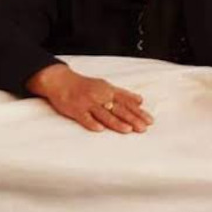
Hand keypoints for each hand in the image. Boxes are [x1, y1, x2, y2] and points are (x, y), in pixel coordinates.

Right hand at [26, 64, 153, 133]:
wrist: (61, 81)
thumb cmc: (85, 85)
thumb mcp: (106, 86)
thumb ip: (123, 94)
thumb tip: (140, 100)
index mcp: (108, 91)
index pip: (127, 102)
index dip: (138, 112)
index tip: (149, 120)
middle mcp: (100, 96)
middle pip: (118, 109)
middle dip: (131, 119)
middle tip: (143, 128)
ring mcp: (88, 103)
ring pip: (103, 114)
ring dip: (116, 122)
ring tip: (127, 130)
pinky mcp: (75, 109)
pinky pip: (84, 117)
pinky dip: (91, 122)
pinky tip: (99, 129)